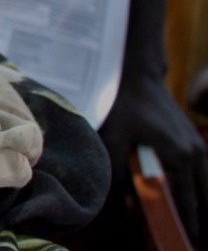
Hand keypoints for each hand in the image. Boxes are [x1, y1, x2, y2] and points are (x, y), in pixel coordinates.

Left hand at [100, 73, 207, 244]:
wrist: (137, 77)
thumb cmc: (122, 106)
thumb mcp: (113, 139)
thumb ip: (118, 172)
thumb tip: (128, 204)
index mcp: (179, 156)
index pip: (187, 200)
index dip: (186, 221)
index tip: (186, 238)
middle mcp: (195, 153)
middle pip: (204, 196)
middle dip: (199, 217)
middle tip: (192, 237)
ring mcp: (199, 146)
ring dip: (202, 203)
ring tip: (195, 222)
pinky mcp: (194, 141)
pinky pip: (205, 172)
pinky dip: (201, 188)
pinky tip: (194, 198)